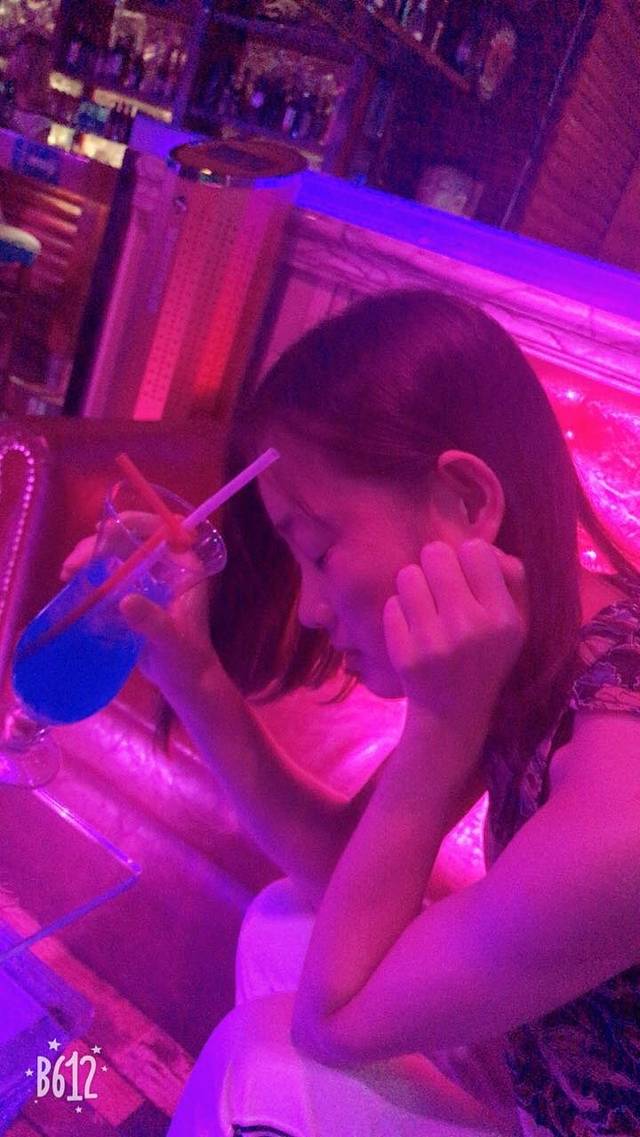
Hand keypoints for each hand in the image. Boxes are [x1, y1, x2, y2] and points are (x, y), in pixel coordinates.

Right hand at [60, 514, 216, 698]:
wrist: (184, 681)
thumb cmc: (186, 658)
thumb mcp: (170, 639)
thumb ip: (152, 621)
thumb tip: (125, 601)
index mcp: (185, 567)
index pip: (163, 530)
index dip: (134, 523)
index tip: (105, 529)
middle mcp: (167, 567)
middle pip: (132, 540)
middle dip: (100, 545)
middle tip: (73, 563)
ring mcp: (149, 579)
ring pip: (117, 555)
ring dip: (91, 558)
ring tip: (67, 573)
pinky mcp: (134, 594)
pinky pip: (110, 574)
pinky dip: (92, 575)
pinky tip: (73, 582)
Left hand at [382, 539, 526, 735]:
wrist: (453, 712)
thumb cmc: (487, 657)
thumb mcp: (517, 622)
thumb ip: (511, 577)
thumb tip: (484, 546)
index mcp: (502, 618)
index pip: (475, 550)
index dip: (468, 557)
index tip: (468, 574)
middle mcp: (469, 627)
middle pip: (436, 553)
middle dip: (436, 564)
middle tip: (441, 586)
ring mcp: (432, 641)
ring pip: (408, 574)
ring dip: (415, 585)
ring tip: (426, 605)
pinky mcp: (403, 652)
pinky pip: (392, 603)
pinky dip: (400, 611)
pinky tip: (414, 629)